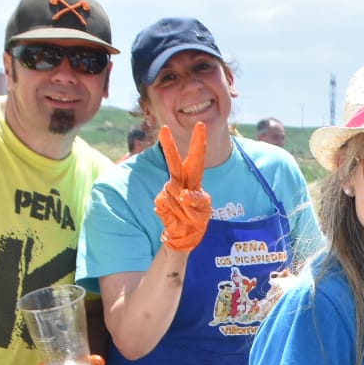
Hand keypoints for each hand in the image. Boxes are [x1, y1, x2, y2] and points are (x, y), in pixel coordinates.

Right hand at [154, 123, 212, 250]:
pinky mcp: (159, 203)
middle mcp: (179, 183)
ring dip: (186, 209)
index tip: (200, 125)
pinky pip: (169, 205)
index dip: (198, 143)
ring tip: (187, 219)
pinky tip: (177, 220)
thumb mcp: (204, 211)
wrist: (182, 238)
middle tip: (164, 129)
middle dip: (169, 146)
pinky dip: (177, 214)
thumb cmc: (196, 222)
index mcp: (193, 181)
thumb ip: (197, 201)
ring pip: (176, 193)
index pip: (196, 159)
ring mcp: (168, 192)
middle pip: (174, 163)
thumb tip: (183, 194)